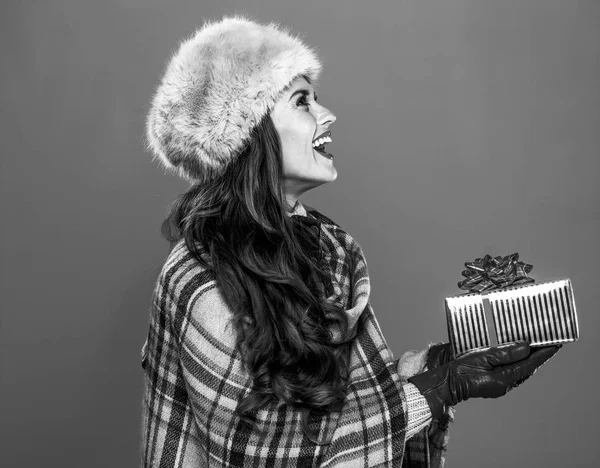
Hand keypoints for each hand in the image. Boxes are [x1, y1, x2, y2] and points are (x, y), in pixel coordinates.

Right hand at [409, 342, 560, 420]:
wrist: (445, 383)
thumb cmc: (460, 370)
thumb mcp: (482, 357)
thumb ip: (505, 352)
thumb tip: (525, 347)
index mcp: (504, 379)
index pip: (530, 364)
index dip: (543, 353)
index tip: (555, 343)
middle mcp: (505, 384)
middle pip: (527, 368)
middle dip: (538, 355)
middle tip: (547, 340)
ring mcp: (498, 385)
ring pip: (519, 370)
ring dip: (527, 358)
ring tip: (535, 345)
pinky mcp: (492, 382)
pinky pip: (510, 371)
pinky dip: (516, 361)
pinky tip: (515, 354)